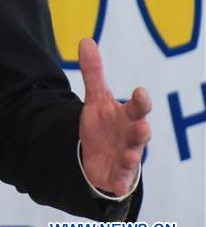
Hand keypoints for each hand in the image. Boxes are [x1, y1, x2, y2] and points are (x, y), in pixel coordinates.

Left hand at [78, 38, 150, 195]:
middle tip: (142, 125)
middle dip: (141, 129)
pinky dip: (119, 183)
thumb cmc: (105, 124)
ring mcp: (126, 156)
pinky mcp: (118, 175)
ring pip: (132, 156)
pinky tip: (116, 186)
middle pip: (140, 131)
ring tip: (129, 155)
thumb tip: (85, 40)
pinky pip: (120, 180)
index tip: (139, 92)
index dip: (139, 100)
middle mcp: (131, 135)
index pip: (137, 106)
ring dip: (132, 156)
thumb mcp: (96, 98)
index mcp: (127, 116)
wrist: (101, 155)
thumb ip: (93, 72)